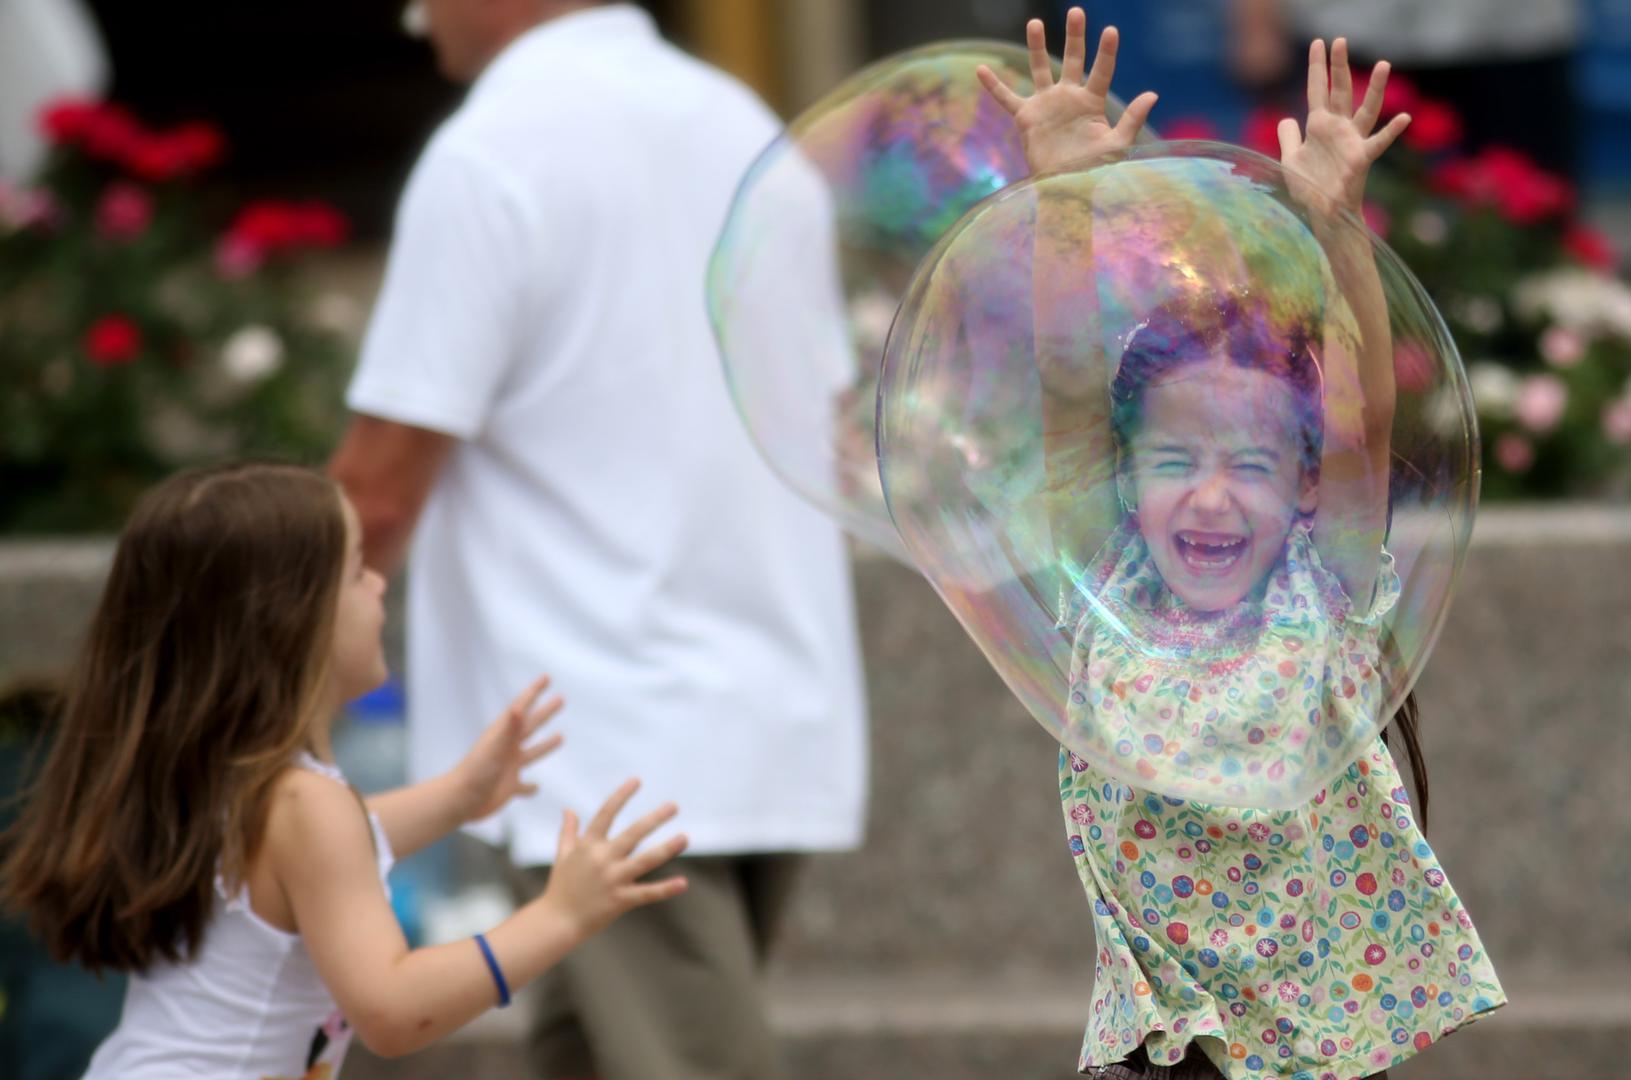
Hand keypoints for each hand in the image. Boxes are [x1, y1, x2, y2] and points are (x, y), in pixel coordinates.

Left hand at [454, 676, 564, 822]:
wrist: (460, 801)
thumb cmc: (475, 773)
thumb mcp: (494, 749)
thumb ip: (508, 729)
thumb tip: (518, 708)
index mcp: (503, 735)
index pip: (521, 708)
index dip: (533, 692)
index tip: (546, 677)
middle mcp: (508, 749)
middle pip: (531, 726)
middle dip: (545, 713)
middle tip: (561, 699)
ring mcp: (509, 768)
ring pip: (532, 753)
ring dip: (546, 745)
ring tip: (561, 737)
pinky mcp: (509, 788)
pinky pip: (524, 786)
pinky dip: (532, 787)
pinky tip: (536, 788)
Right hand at [539, 779, 687, 940]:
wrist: (556, 921)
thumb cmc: (561, 887)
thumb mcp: (562, 855)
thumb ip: (568, 832)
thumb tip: (568, 809)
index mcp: (588, 845)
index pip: (606, 813)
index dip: (621, 796)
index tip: (637, 780)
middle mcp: (602, 858)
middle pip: (633, 833)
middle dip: (654, 819)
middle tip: (674, 806)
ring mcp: (612, 879)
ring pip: (645, 860)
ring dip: (667, 848)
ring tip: (685, 837)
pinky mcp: (620, 900)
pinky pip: (646, 893)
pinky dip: (665, 889)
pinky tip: (683, 883)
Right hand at [977, 7, 1157, 175]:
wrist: (1065, 188)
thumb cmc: (1094, 170)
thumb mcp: (1117, 145)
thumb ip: (1132, 118)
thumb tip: (1153, 94)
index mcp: (1092, 102)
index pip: (1101, 71)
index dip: (1106, 51)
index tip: (1110, 31)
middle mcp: (1069, 97)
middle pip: (1073, 59)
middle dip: (1075, 36)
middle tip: (1076, 12)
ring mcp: (1046, 104)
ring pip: (1040, 69)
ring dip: (1037, 46)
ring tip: (1035, 23)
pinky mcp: (1026, 117)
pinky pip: (1006, 98)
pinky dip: (993, 86)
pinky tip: (981, 69)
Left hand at [1277, 38, 1410, 217]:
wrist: (1321, 214)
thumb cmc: (1309, 188)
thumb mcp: (1291, 159)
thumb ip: (1288, 137)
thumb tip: (1286, 118)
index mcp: (1319, 126)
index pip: (1317, 90)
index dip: (1316, 67)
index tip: (1317, 43)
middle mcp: (1338, 128)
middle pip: (1339, 91)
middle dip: (1338, 66)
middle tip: (1340, 40)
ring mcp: (1352, 141)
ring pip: (1366, 109)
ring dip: (1375, 88)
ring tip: (1383, 64)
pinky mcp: (1360, 159)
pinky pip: (1378, 143)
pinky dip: (1392, 131)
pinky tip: (1405, 118)